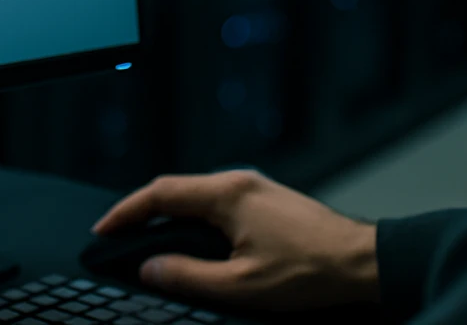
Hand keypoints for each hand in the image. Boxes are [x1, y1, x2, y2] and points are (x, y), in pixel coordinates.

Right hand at [91, 169, 378, 310]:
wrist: (363, 263)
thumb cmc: (308, 273)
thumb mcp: (241, 285)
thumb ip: (189, 276)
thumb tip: (149, 268)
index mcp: (226, 194)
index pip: (160, 194)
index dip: (126, 212)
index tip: (104, 231)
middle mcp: (239, 181)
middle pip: (176, 189)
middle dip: (143, 212)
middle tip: (119, 236)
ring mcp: (256, 187)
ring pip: (198, 195)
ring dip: (170, 215)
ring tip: (150, 241)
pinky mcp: (269, 200)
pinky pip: (219, 201)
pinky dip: (195, 218)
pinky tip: (194, 241)